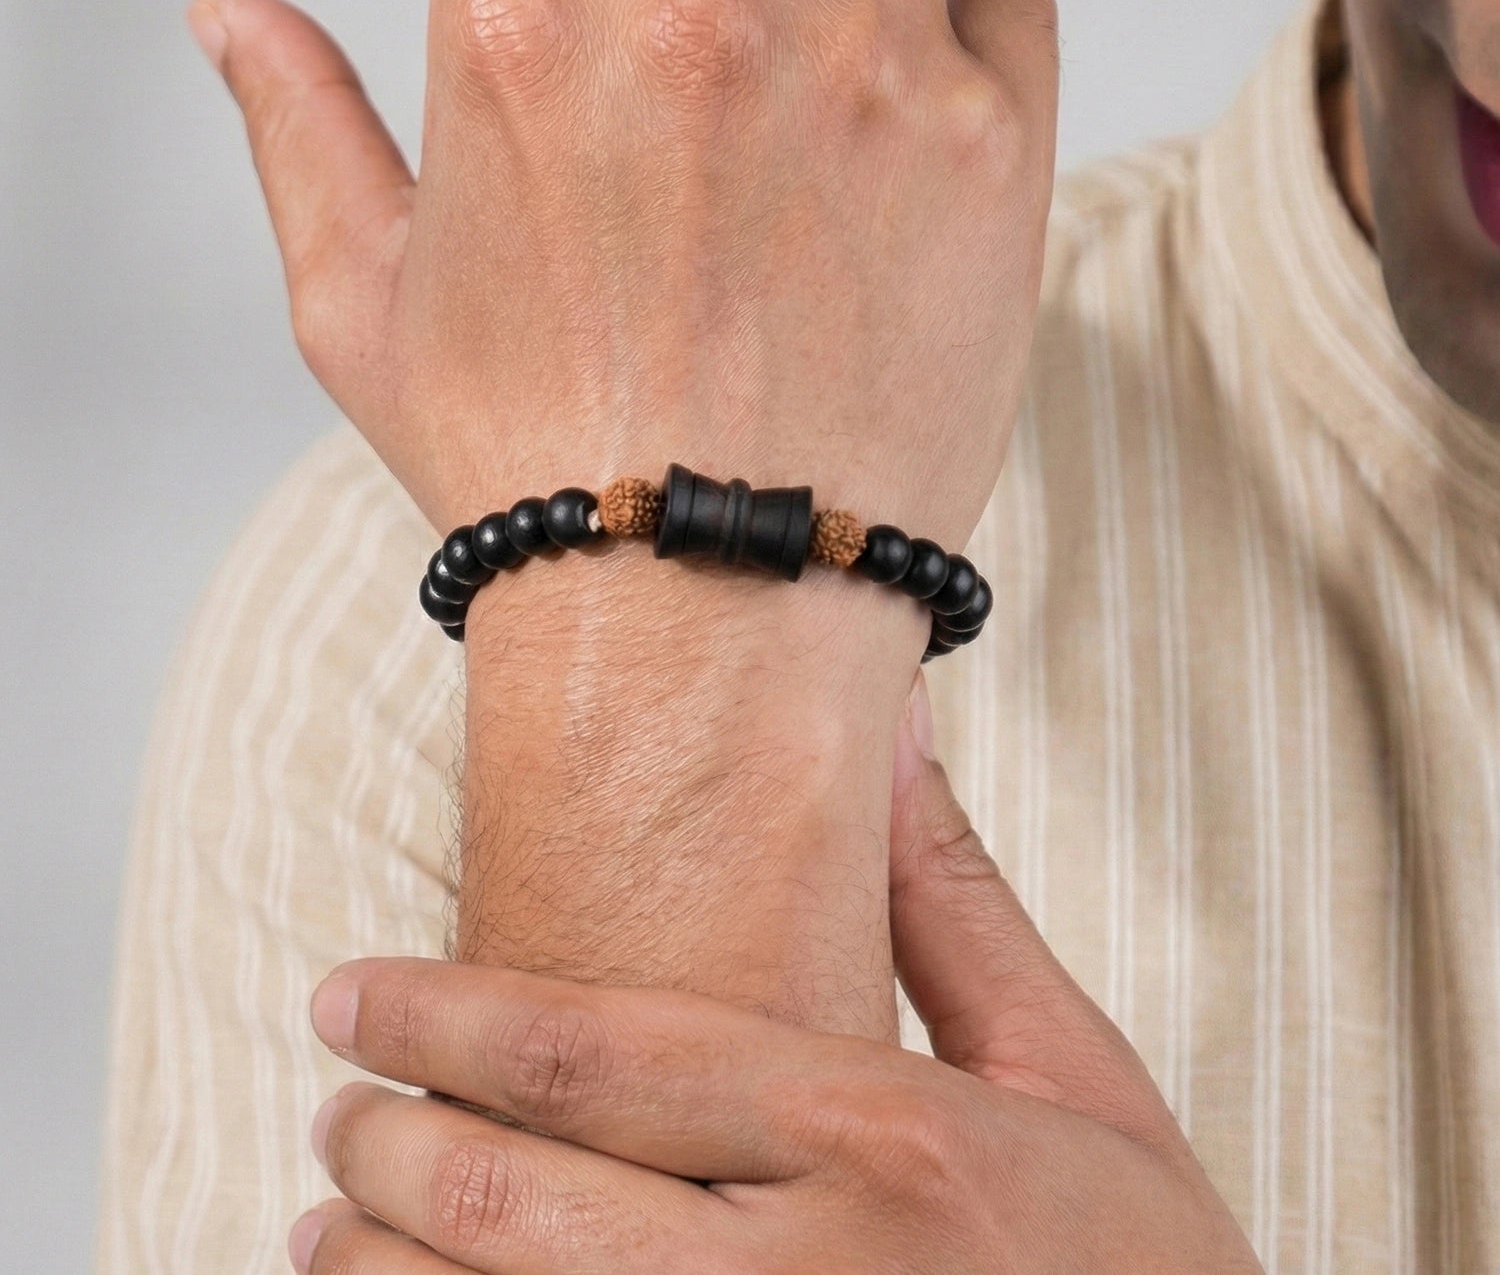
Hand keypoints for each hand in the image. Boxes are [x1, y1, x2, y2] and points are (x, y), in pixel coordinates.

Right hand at [190, 0, 1057, 545]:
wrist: (709, 612)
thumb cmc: (533, 474)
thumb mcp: (363, 310)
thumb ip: (303, 132)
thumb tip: (232, 18)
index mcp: (515, 18)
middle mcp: (693, 6)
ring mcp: (857, 63)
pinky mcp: (989, 145)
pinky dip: (976, 27)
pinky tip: (924, 113)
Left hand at [290, 681, 1260, 1273]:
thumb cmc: (1148, 1270)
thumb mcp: (1082, 1074)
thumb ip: (953, 902)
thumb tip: (886, 726)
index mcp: (883, 1137)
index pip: (594, 1053)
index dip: (440, 1014)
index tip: (349, 991)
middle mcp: (806, 1272)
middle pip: (509, 1198)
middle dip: (381, 1148)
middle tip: (331, 1108)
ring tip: (323, 1232)